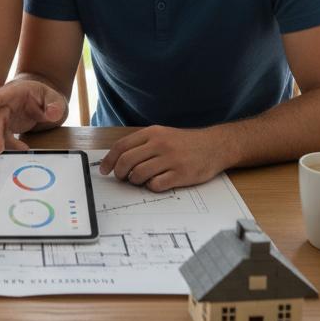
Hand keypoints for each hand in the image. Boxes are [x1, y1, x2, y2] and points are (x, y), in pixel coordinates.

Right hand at [0, 80, 66, 154]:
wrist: (41, 100)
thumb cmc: (44, 96)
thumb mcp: (54, 98)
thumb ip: (55, 105)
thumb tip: (52, 115)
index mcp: (14, 91)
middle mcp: (5, 102)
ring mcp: (5, 114)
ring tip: (4, 152)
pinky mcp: (7, 125)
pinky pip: (4, 136)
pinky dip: (11, 144)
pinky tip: (22, 148)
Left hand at [99, 125, 227, 190]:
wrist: (214, 146)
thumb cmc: (184, 143)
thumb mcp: (162, 135)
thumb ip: (142, 144)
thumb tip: (117, 160)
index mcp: (152, 133)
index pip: (122, 146)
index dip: (109, 160)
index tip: (105, 170)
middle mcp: (160, 144)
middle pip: (127, 161)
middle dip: (120, 173)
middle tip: (122, 178)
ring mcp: (171, 159)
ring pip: (139, 174)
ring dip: (135, 181)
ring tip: (140, 180)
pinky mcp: (181, 174)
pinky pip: (156, 185)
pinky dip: (151, 187)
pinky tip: (156, 183)